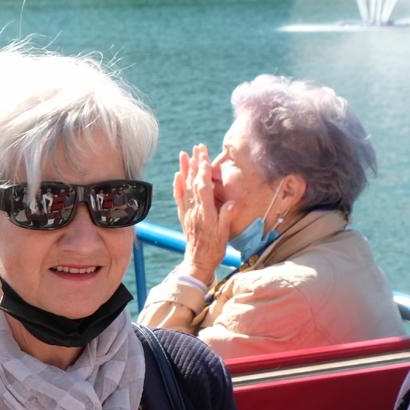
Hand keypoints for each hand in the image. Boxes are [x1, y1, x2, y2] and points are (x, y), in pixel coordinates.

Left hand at [173, 146, 234, 279]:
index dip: (203, 170)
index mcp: (205, 212)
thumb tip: (232, 202)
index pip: (203, 186)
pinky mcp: (184, 216)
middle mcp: (194, 210)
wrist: (199, 262)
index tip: (205, 156)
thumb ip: (227, 216)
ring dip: (185, 169)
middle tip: (198, 147)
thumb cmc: (214, 249)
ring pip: (185, 187)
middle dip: (196, 163)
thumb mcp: (225, 234)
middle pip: (193, 182)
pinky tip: (178, 175)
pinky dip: (178, 185)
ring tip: (185, 154)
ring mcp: (187, 212)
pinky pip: (179, 197)